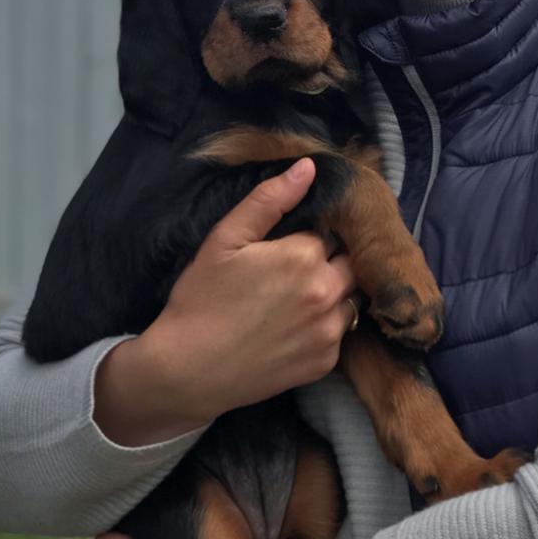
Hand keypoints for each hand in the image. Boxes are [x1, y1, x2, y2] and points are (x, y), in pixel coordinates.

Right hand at [132, 158, 358, 423]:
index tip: (289, 242)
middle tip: (293, 269)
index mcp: (304, 256)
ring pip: (350, 297)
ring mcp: (329, 332)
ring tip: (296, 297)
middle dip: (330, 259)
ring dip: (334, 291)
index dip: (311, 232)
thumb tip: (309, 167)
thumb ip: (269, 200)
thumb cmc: (201, 299)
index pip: (330, 230)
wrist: (187, 370)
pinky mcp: (324, 362)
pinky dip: (325, 325)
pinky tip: (294, 326)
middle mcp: (326, 293)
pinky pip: (340, 333)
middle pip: (350, 261)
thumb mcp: (224, 239)